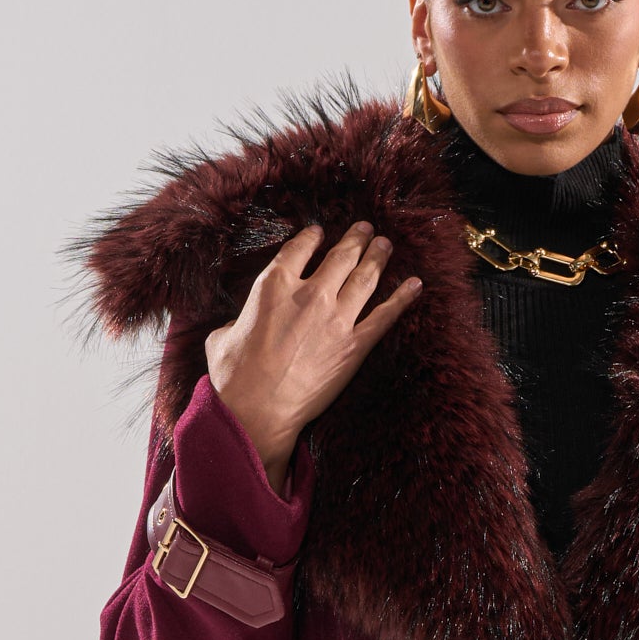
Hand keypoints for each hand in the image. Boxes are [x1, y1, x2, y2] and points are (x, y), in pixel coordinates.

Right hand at [204, 222, 422, 490]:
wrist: (259, 410)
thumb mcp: (222, 337)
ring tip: (386, 245)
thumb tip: (233, 328)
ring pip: (365, 278)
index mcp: (274, 284)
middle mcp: (310, 293)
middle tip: (366, 229)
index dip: (313, 236)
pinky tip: (416, 285)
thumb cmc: (234, 377)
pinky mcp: (355, 347)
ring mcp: (336, 319)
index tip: (320, 232)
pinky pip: (385, 317)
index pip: (300, 247)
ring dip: (378, 257)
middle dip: (356, 239)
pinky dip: (403, 299)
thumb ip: (233, 322)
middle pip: (341, 256)